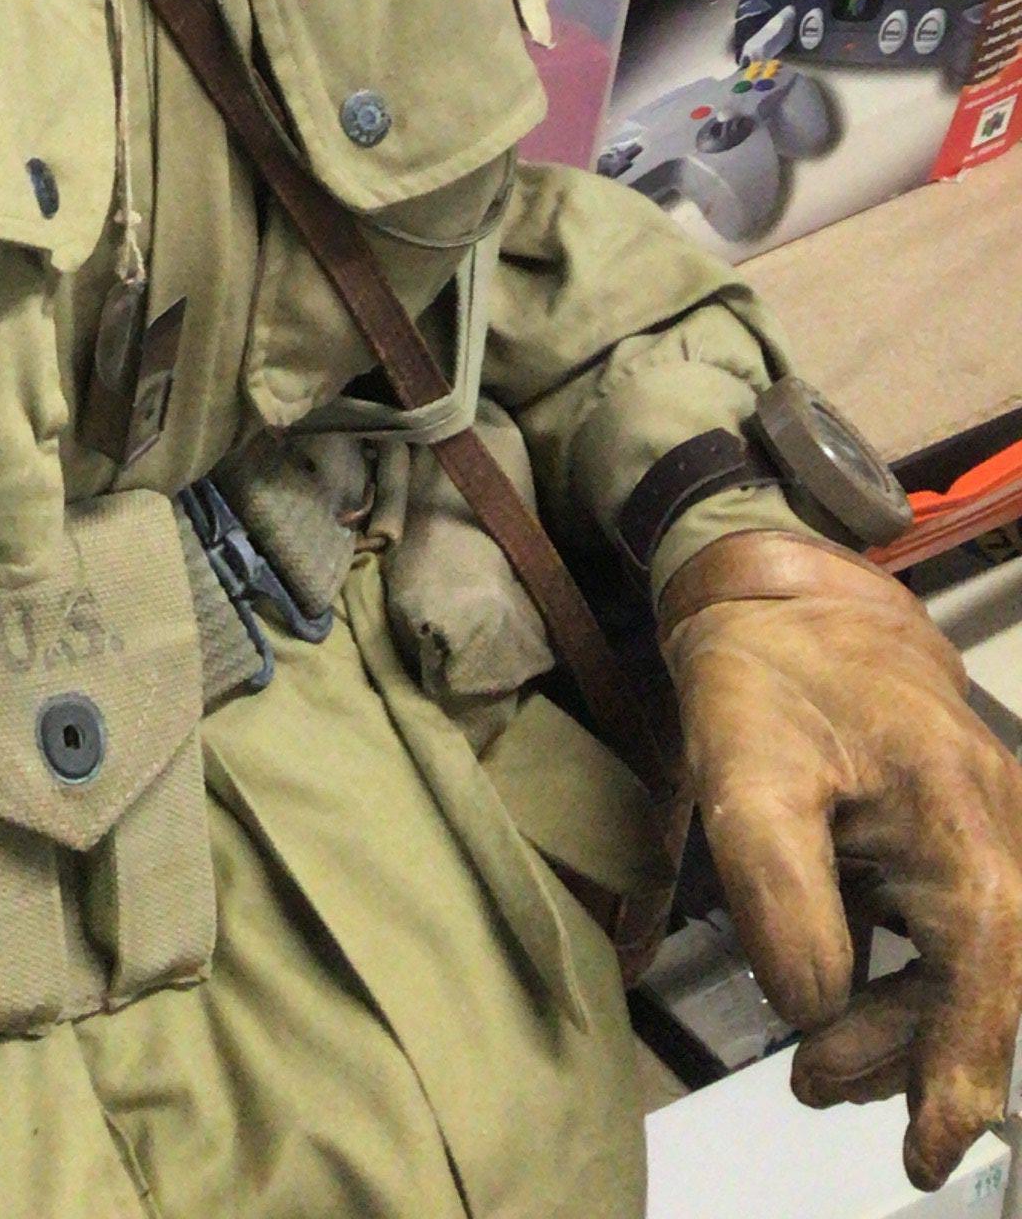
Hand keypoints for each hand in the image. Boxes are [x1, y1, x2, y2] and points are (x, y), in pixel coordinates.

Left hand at [661, 530, 1021, 1189]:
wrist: (782, 586)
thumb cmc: (765, 670)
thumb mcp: (744, 776)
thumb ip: (781, 896)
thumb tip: (815, 1006)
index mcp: (959, 816)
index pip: (984, 972)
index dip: (958, 1071)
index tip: (929, 1155)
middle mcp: (1000, 829)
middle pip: (982, 983)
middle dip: (907, 1053)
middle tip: (811, 1081)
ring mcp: (993, 831)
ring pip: (974, 967)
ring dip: (906, 1027)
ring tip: (819, 1061)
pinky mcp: (968, 836)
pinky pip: (961, 935)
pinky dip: (913, 984)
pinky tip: (847, 1002)